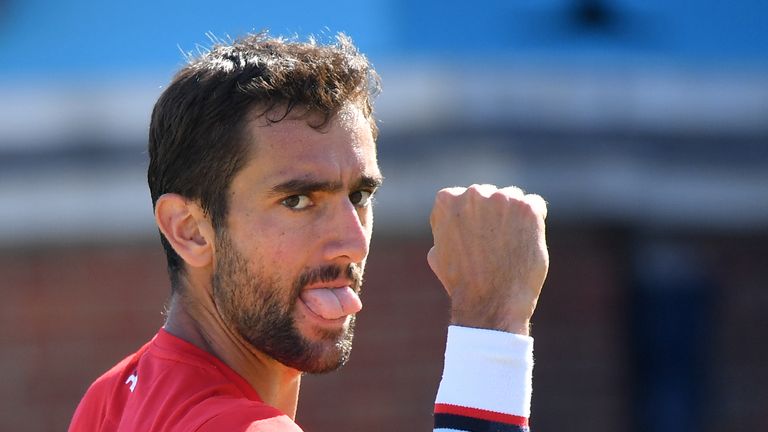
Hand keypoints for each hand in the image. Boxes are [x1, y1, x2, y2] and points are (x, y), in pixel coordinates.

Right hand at [427, 184, 548, 334]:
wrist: (490, 302)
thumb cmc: (462, 283)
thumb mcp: (438, 254)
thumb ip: (443, 231)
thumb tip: (447, 223)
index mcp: (447, 200)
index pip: (464, 198)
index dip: (472, 222)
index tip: (475, 241)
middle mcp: (473, 193)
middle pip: (491, 196)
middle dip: (495, 217)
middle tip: (495, 247)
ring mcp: (501, 199)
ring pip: (513, 199)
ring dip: (514, 218)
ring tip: (509, 248)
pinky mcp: (527, 209)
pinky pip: (535, 206)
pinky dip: (534, 223)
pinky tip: (524, 244)